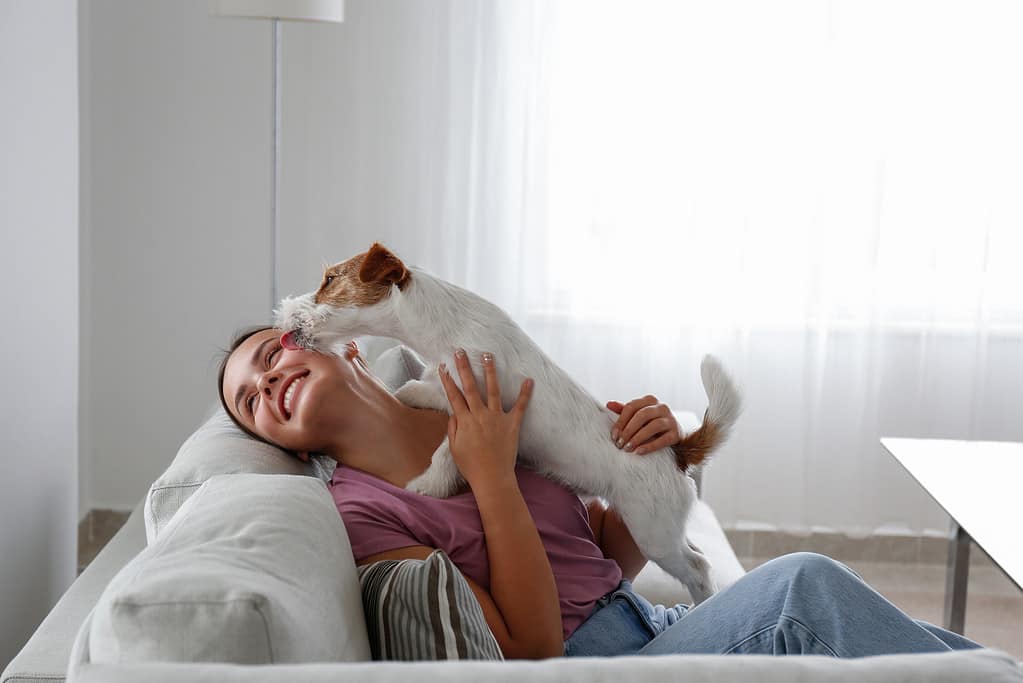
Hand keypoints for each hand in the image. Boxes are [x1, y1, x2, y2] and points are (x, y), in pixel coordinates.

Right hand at [438, 349, 533, 489]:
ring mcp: (497, 418)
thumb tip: (454, 412)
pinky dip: (525, 394)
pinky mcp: (512, 424)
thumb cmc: (471, 466)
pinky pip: (520, 406)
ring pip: (493, 390)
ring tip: (488, 356)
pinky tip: (529, 380)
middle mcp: (480, 415)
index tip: (443, 366)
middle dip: (465, 367)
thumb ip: (453, 428)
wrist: (492, 478)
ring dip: (490, 371)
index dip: (448, 380)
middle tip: (461, 351)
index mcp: (465, 421)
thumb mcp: (454, 448)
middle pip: (471, 387)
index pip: (454, 396)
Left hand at [606, 395, 681, 454]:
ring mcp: (671, 420)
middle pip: (642, 415)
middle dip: (628, 430)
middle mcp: (661, 407)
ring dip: (638, 438)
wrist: (674, 432)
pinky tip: (639, 451)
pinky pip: (663, 440)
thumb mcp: (638, 415)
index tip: (614, 435)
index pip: (632, 407)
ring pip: (654, 426)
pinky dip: (650, 446)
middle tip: (619, 443)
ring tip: (628, 448)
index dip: (621, 421)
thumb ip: (624, 410)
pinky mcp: (676, 434)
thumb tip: (608, 404)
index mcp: (650, 400)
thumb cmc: (651, 422)